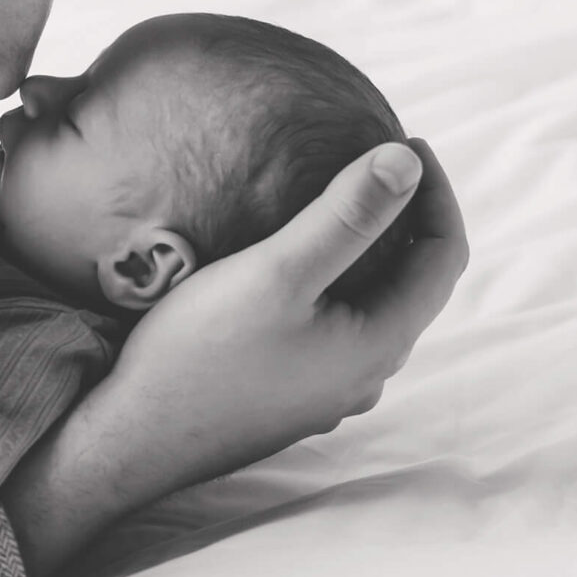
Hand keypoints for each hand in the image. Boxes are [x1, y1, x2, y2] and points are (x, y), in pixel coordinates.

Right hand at [3, 138, 467, 576]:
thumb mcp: (275, 271)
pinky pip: (335, 332)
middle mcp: (365, 377)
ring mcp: (328, 394)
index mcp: (378, 344)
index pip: (444, 257)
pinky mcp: (290, 398)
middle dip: (408, 222)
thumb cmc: (199, 353)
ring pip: (373, 312)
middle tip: (378, 167)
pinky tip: (296, 274)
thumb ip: (345, 216)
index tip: (408, 140)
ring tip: (340, 210)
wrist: (133, 436)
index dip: (437, 193)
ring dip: (371, 258)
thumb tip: (407, 160)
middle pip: (414, 285)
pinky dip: (336, 288)